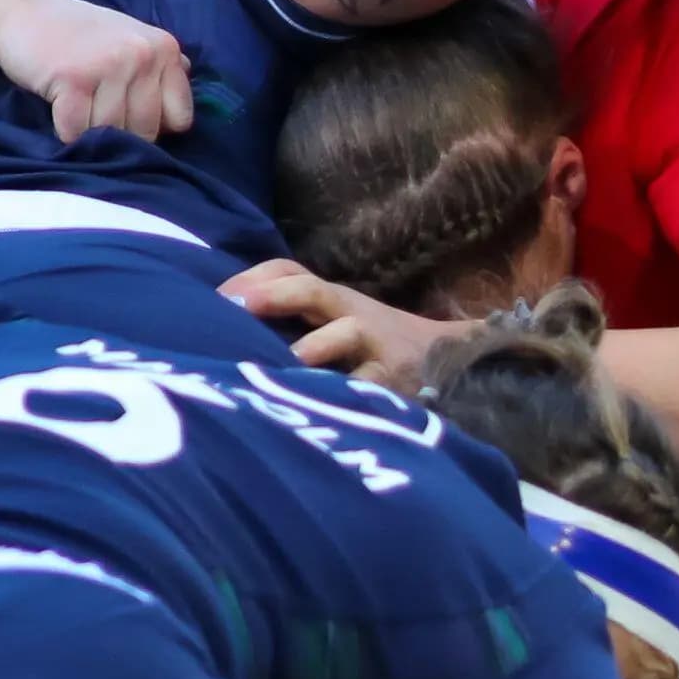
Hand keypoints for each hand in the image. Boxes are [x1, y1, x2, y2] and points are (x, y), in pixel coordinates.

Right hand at [0, 0, 193, 141]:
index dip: (153, 124)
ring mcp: (109, 65)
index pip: (179, 119)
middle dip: (119, 132)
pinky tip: (58, 104)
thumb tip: (189, 88)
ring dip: (88, 129)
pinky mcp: (73, 78)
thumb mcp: (131, 39)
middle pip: (145, 133)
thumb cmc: (79, 33)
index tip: (128, 110)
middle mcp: (143, 55)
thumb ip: (161, 66)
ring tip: (75, 99)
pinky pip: (77, 132)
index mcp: (164, 49)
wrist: (24, 7)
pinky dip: (64, 129)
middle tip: (94, 103)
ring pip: (111, 134)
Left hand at [220, 260, 470, 389]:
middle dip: (271, 296)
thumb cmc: (383, 352)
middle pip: (309, 289)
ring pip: (341, 334)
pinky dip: (343, 394)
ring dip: (308, 348)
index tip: (215, 297)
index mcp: (336, 300)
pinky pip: (367, 387)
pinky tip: (319, 407)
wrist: (462, 364)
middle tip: (233, 309)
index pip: (288, 270)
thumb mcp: (345, 325)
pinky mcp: (395, 382)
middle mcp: (354, 313)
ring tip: (281, 363)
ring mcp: (377, 346)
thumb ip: (301, 320)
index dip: (252, 278)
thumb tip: (231, 325)